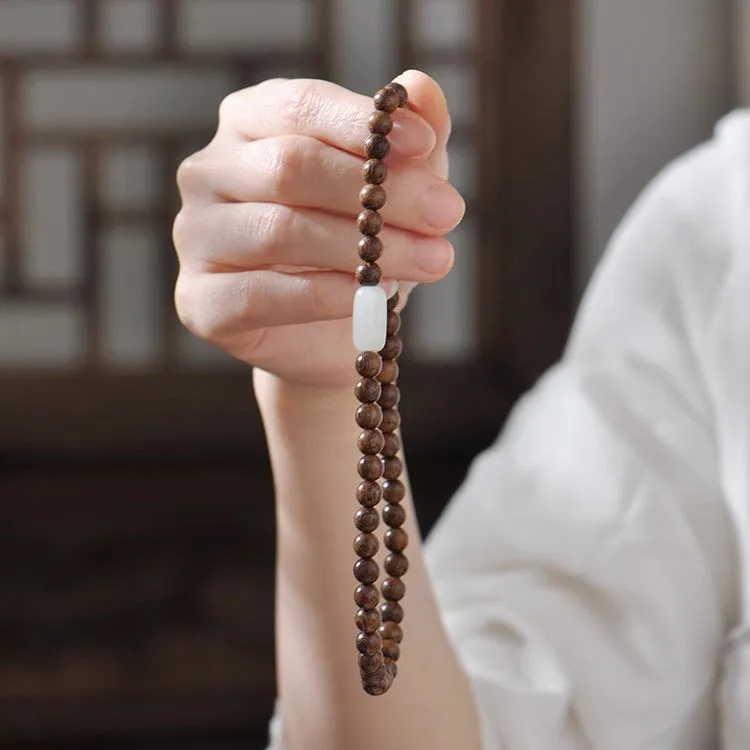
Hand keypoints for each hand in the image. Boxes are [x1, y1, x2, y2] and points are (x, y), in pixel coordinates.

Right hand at [173, 70, 464, 388]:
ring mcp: (196, 236)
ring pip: (280, 231)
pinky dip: (325, 295)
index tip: (426, 145)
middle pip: (291, 167)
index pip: (299, 106)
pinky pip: (260, 294)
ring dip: (365, 248)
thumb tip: (422, 88)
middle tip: (447, 213)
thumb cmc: (359, 247)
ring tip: (433, 261)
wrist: (331, 334)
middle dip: (380, 191)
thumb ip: (411, 141)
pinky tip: (372, 297)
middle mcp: (209, 172)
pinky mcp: (200, 300)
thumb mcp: (399, 190)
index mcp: (249, 124)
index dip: (362, 124)